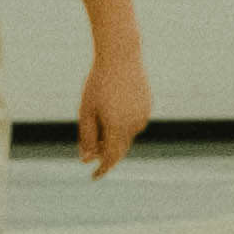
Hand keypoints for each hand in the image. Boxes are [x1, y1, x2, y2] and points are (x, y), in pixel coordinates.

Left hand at [75, 49, 149, 177]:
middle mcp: (134, 124)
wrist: (121, 56)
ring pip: (126, 136)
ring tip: (99, 117)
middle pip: (120, 150)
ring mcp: (144, 116)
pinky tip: (112, 107)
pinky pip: (133, 124)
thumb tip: (86, 158)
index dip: (102, 169)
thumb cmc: (98, 83)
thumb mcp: (86, 111)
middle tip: (89, 148)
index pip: (110, 158)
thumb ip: (86, 137)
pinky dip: (122, 125)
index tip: (93, 177)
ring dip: (112, 137)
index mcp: (117, 127)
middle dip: (105, 153)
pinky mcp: (148, 107)